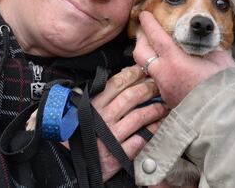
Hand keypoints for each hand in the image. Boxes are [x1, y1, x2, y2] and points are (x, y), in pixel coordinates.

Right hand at [63, 65, 167, 181]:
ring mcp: (111, 136)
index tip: (145, 70)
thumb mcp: (84, 111)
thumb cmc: (79, 134)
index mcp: (94, 105)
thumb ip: (101, 95)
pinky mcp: (117, 154)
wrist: (70, 164)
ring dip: (155, 109)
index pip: (117, 83)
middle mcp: (102, 118)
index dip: (134, 74)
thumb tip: (121, 76)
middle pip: (131, 96)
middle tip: (160, 86)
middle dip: (149, 88)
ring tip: (164, 106)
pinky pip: (140, 139)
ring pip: (139, 116)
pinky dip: (152, 131)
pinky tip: (159, 126)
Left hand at [133, 11, 234, 106]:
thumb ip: (206, 46)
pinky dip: (159, 70)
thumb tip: (204, 39)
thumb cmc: (225, 83)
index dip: (149, 23)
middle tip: (145, 31)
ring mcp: (164, 88)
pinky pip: (157, 80)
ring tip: (155, 49)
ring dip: (148, 56)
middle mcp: (164, 74)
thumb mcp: (218, 57)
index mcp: (175, 60)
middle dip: (141, 39)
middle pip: (141, 52)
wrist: (224, 112)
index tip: (144, 14)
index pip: (156, 37)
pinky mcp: (167, 99)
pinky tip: (168, 68)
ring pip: (146, 67)